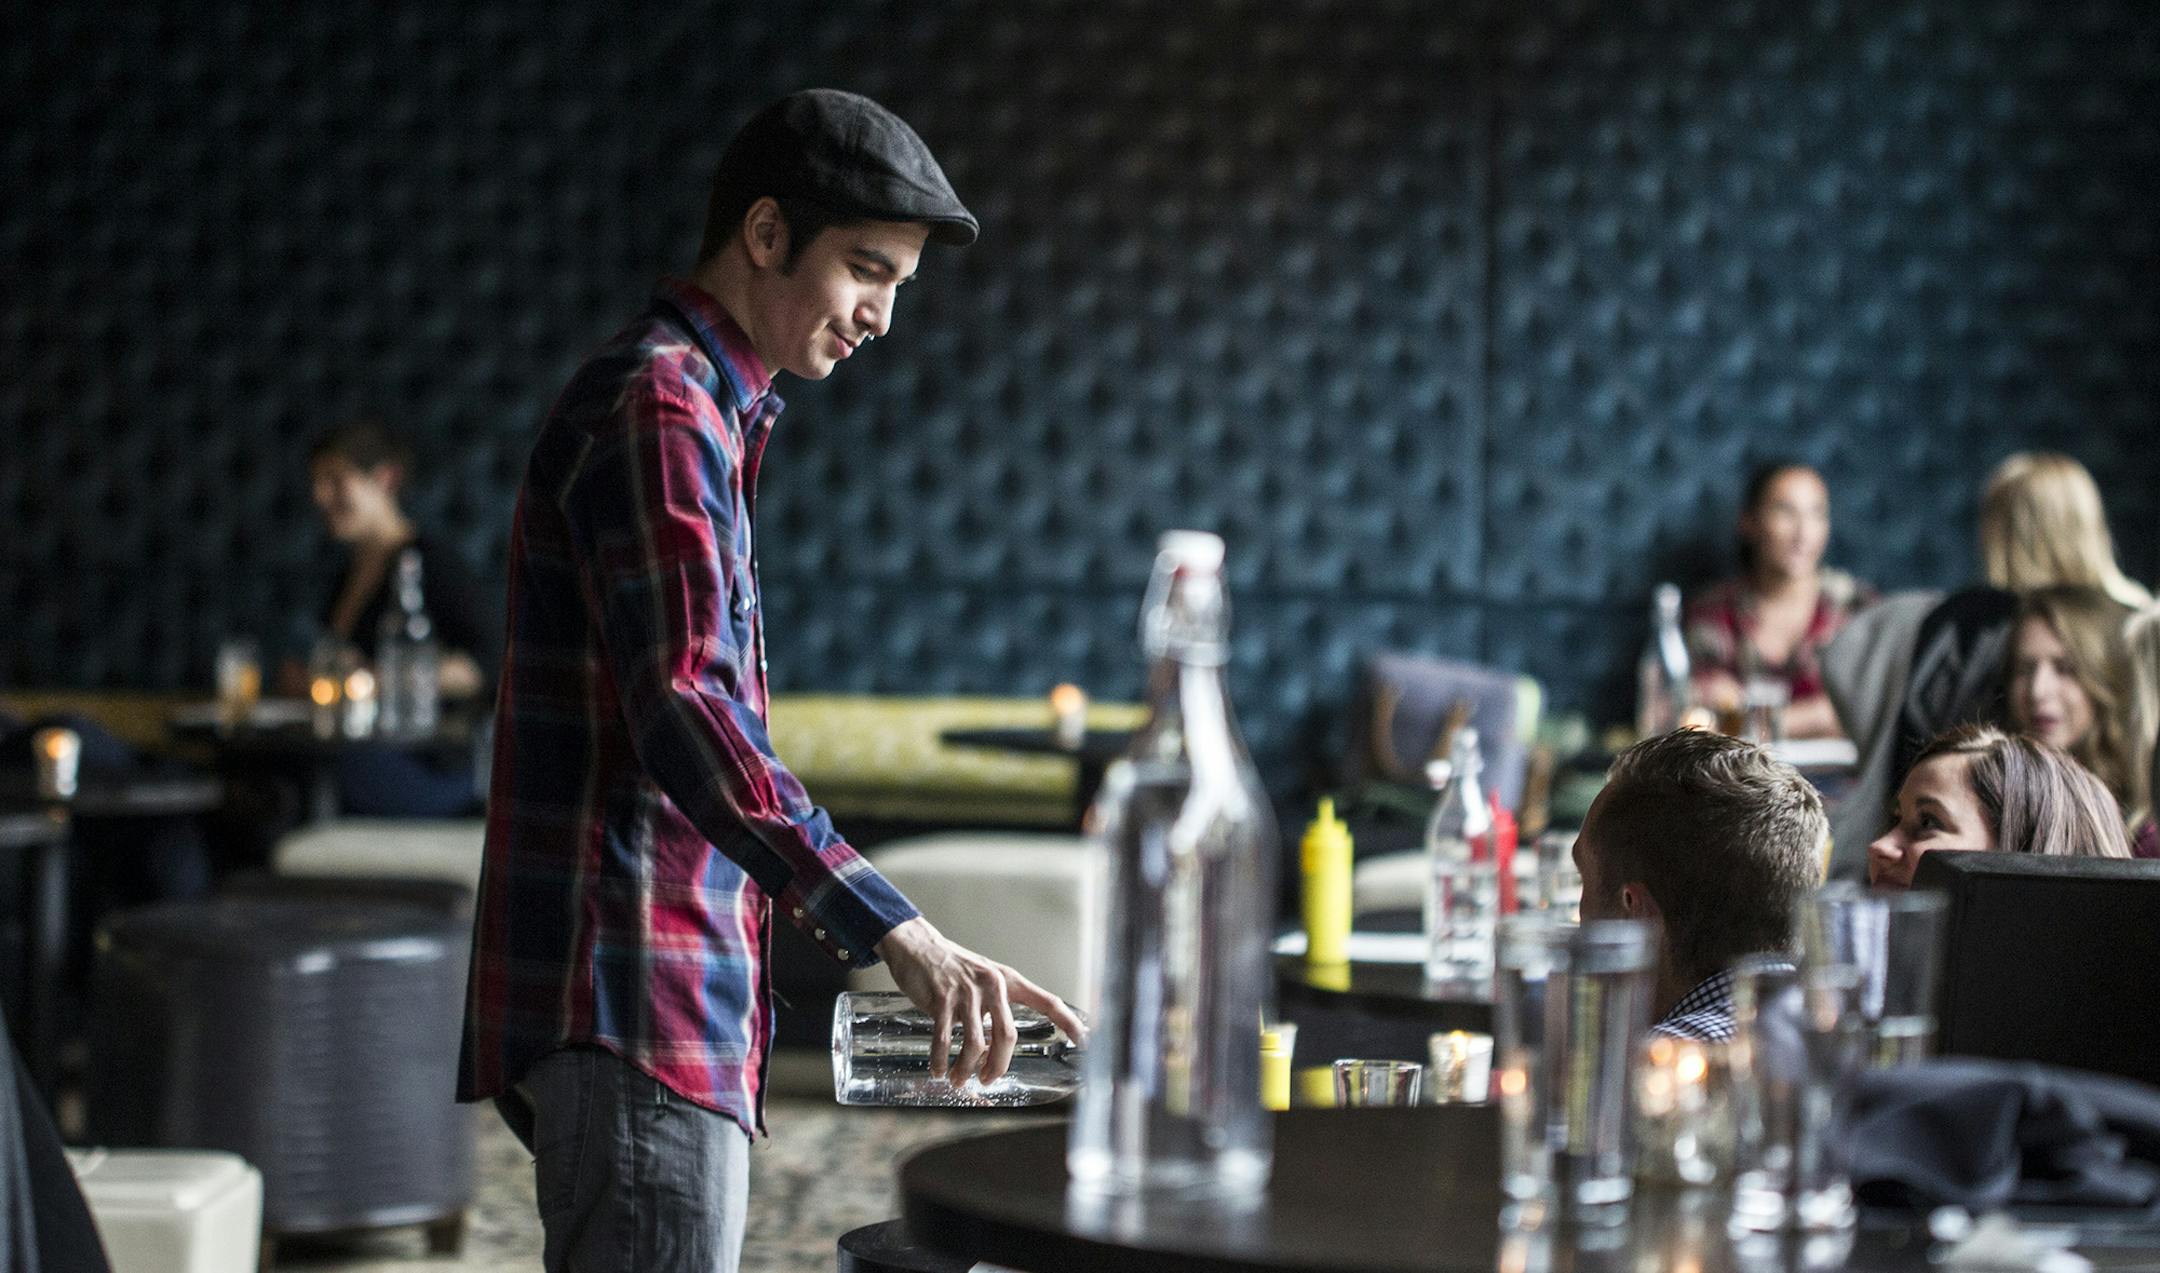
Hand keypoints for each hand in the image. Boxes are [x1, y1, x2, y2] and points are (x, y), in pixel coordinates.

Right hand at [874, 916, 1086, 1088]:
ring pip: (975, 1044)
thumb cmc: (953, 968)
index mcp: (1009, 981)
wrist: (918, 946)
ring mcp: (966, 992)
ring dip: (966, 1069)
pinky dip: (941, 1061)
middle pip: (1007, 1036)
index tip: (1087, 1042)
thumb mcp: (984, 978)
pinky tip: (938, 1070)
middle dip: (998, 1066)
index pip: (1049, 1001)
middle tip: (988, 1080)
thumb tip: (998, 1046)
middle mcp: (993, 985)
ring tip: (958, 1079)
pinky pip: (944, 1040)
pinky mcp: (940, 999)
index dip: (1069, 1023)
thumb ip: (997, 1006)